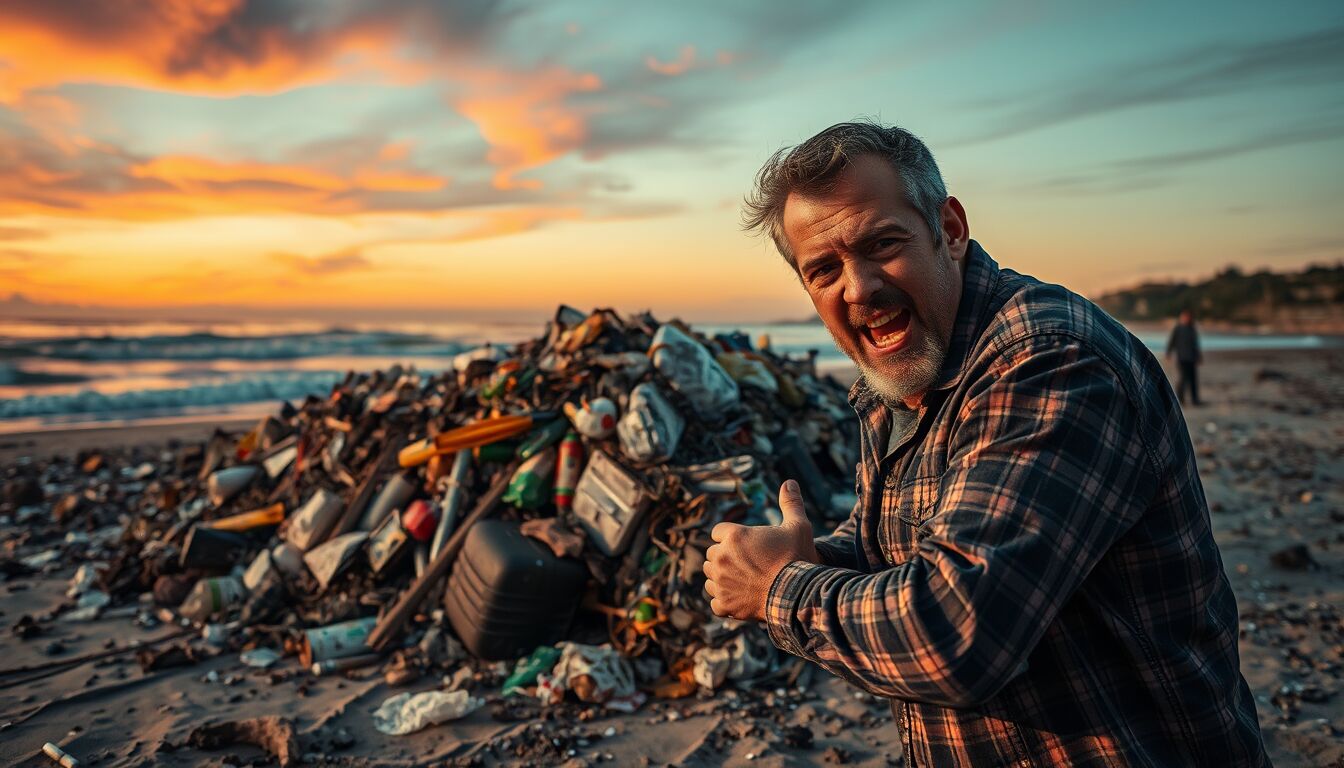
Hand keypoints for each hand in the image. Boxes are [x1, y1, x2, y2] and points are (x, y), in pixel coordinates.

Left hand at [703, 479, 818, 620]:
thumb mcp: (798, 526)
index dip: (731, 538)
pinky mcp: (724, 605)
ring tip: (744, 580)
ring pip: (710, 577)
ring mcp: (720, 583)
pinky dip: (724, 601)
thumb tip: (790, 482)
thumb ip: (791, 503)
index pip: (718, 532)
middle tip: (748, 564)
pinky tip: (740, 598)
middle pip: (712, 554)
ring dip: (722, 578)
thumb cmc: (797, 559)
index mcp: (734, 536)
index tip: (745, 545)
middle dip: (726, 557)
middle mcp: (721, 558)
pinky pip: (715, 601)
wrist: (799, 595)